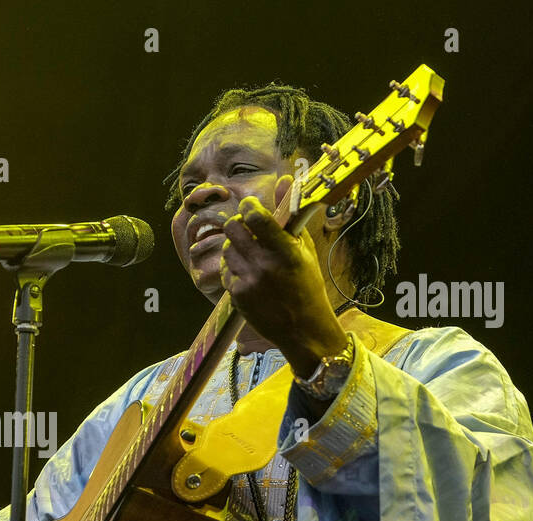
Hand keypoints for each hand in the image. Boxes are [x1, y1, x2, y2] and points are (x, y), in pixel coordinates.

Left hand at [218, 176, 347, 377]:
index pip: (256, 217)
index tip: (251, 208)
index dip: (249, 207)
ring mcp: (248, 281)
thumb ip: (290, 214)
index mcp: (286, 251)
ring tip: (250, 254)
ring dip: (234, 247)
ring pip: (226, 249)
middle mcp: (265, 265)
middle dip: (238, 224)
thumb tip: (286, 178)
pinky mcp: (237, 296)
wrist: (303, 329)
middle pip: (233, 228)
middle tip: (247, 228)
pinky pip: (225, 270)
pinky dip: (233, 268)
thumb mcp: (304, 249)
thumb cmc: (307, 285)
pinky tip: (248, 274)